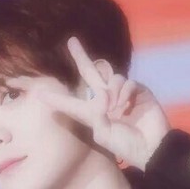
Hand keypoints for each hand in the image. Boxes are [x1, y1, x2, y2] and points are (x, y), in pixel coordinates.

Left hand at [35, 36, 170, 170]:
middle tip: (71, 41)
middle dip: (81, 57)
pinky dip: (124, 91)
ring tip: (115, 107)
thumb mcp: (103, 135)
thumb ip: (96, 116)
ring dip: (111, 90)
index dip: (57, 99)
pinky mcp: (138, 91)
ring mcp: (122, 94)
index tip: (39, 95)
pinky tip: (126, 104)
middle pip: (90, 73)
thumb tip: (102, 97)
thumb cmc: (125, 145)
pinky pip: (127, 82)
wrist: (150, 147)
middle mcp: (105, 100)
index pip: (72, 103)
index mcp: (93, 113)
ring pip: (111, 77)